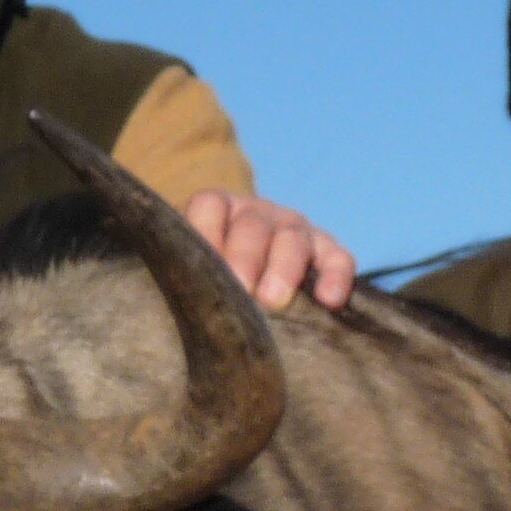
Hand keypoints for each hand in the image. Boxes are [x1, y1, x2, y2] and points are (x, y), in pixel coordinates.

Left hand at [182, 191, 356, 313]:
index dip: (205, 234)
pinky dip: (335, 277)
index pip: (209, 206)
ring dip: (284, 269)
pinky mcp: (328, 251)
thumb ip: (185, 277)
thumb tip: (172, 304)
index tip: (201, 271)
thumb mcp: (196, 274)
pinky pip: (338, 259)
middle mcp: (258, 214)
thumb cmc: (215, 285)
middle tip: (241, 292)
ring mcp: (295, 230)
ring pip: (293, 239)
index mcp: (220, 211)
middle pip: (253, 225)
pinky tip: (329, 300)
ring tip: (274, 301)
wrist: (258, 288)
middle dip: (245, 259)